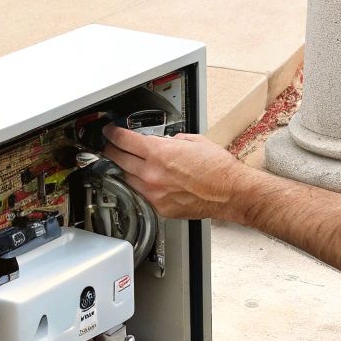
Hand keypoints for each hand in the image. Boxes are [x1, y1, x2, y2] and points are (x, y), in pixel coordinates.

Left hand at [100, 125, 253, 220]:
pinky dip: (139, 186)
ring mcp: (154, 193)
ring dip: (124, 170)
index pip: (123, 140)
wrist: (231, 192)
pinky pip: (141, 195)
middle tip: (110, 146)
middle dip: (112, 150)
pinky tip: (143, 182)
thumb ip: (171, 141)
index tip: (109, 132)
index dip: (113, 133)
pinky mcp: (160, 208)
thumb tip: (163, 142)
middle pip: (118, 159)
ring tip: (125, 164)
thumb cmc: (218, 168)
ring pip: (126, 179)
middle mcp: (151, 174)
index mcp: (158, 153)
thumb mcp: (193, 141)